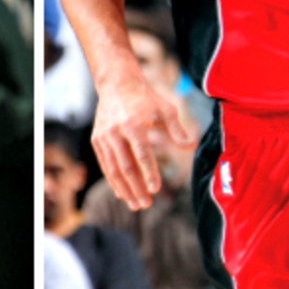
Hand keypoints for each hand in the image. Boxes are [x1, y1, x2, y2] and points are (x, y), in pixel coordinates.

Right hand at [91, 72, 194, 210]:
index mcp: (133, 124)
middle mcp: (116, 131)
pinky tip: (121, 193)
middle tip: (146, 204)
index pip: (142, 154)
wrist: (117, 84)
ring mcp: (104, 136)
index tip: (156, 190)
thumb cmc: (145, 98)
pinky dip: (112, 180)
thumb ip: (177, 130)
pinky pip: (105, 164)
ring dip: (124, 189)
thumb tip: (191, 146)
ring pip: (113, 168)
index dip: (149, 173)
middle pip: (126, 166)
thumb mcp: (165, 109)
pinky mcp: (97, 139)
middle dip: (136, 187)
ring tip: (135, 204)